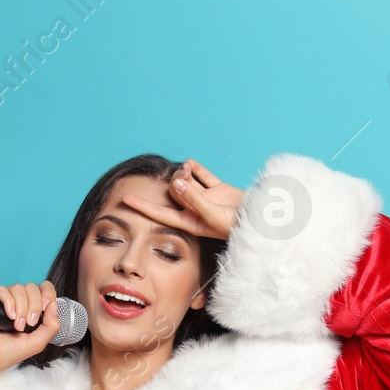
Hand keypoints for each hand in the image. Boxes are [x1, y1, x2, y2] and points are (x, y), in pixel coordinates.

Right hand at [0, 279, 60, 381]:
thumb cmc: (6, 353)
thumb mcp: (36, 343)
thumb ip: (51, 326)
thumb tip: (55, 305)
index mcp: (31, 310)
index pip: (44, 290)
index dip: (48, 293)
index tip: (47, 306)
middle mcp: (18, 303)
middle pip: (32, 287)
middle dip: (34, 305)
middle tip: (29, 323)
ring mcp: (2, 300)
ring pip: (18, 288)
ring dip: (21, 307)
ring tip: (17, 325)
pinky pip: (1, 289)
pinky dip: (9, 302)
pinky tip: (9, 316)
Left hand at [119, 158, 244, 240]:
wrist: (265, 222)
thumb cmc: (238, 226)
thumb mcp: (213, 215)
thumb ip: (195, 198)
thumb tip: (177, 182)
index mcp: (190, 222)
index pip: (160, 213)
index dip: (142, 206)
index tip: (124, 199)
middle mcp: (195, 210)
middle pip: (174, 193)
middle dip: (175, 182)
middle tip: (183, 177)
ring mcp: (207, 199)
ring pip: (187, 182)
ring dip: (184, 173)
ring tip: (188, 169)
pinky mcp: (219, 188)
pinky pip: (202, 175)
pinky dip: (196, 168)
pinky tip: (191, 164)